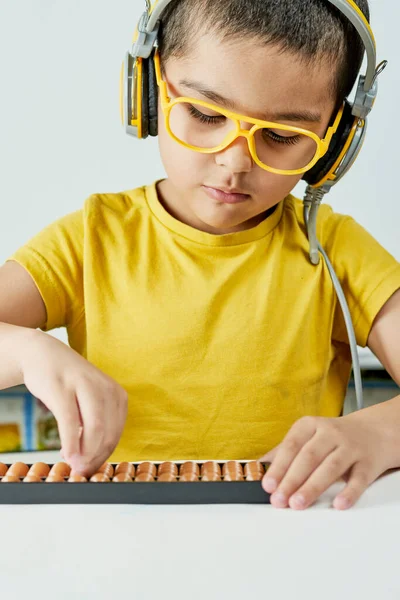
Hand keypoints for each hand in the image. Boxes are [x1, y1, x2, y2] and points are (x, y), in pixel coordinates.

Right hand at [20, 331, 127, 476]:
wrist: (43, 354)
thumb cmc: (67, 384)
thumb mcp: (89, 401)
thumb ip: (92, 427)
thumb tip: (87, 461)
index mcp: (117, 394)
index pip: (116, 433)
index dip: (104, 456)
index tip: (90, 469)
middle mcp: (105, 388)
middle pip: (108, 433)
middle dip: (95, 457)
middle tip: (81, 471)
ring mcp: (84, 385)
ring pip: (95, 428)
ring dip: (85, 452)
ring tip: (74, 464)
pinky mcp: (62, 387)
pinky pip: (70, 420)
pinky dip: (71, 441)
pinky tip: (67, 453)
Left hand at [259, 413, 392, 509]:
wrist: (373, 432)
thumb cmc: (332, 438)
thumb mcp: (307, 437)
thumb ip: (284, 452)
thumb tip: (259, 468)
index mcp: (310, 425)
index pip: (291, 445)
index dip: (279, 466)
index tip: (268, 485)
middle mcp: (330, 433)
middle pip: (309, 456)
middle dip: (292, 480)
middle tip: (279, 500)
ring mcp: (351, 447)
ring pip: (331, 467)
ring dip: (313, 487)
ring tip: (298, 504)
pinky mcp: (368, 463)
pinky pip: (359, 479)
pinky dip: (349, 492)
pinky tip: (338, 504)